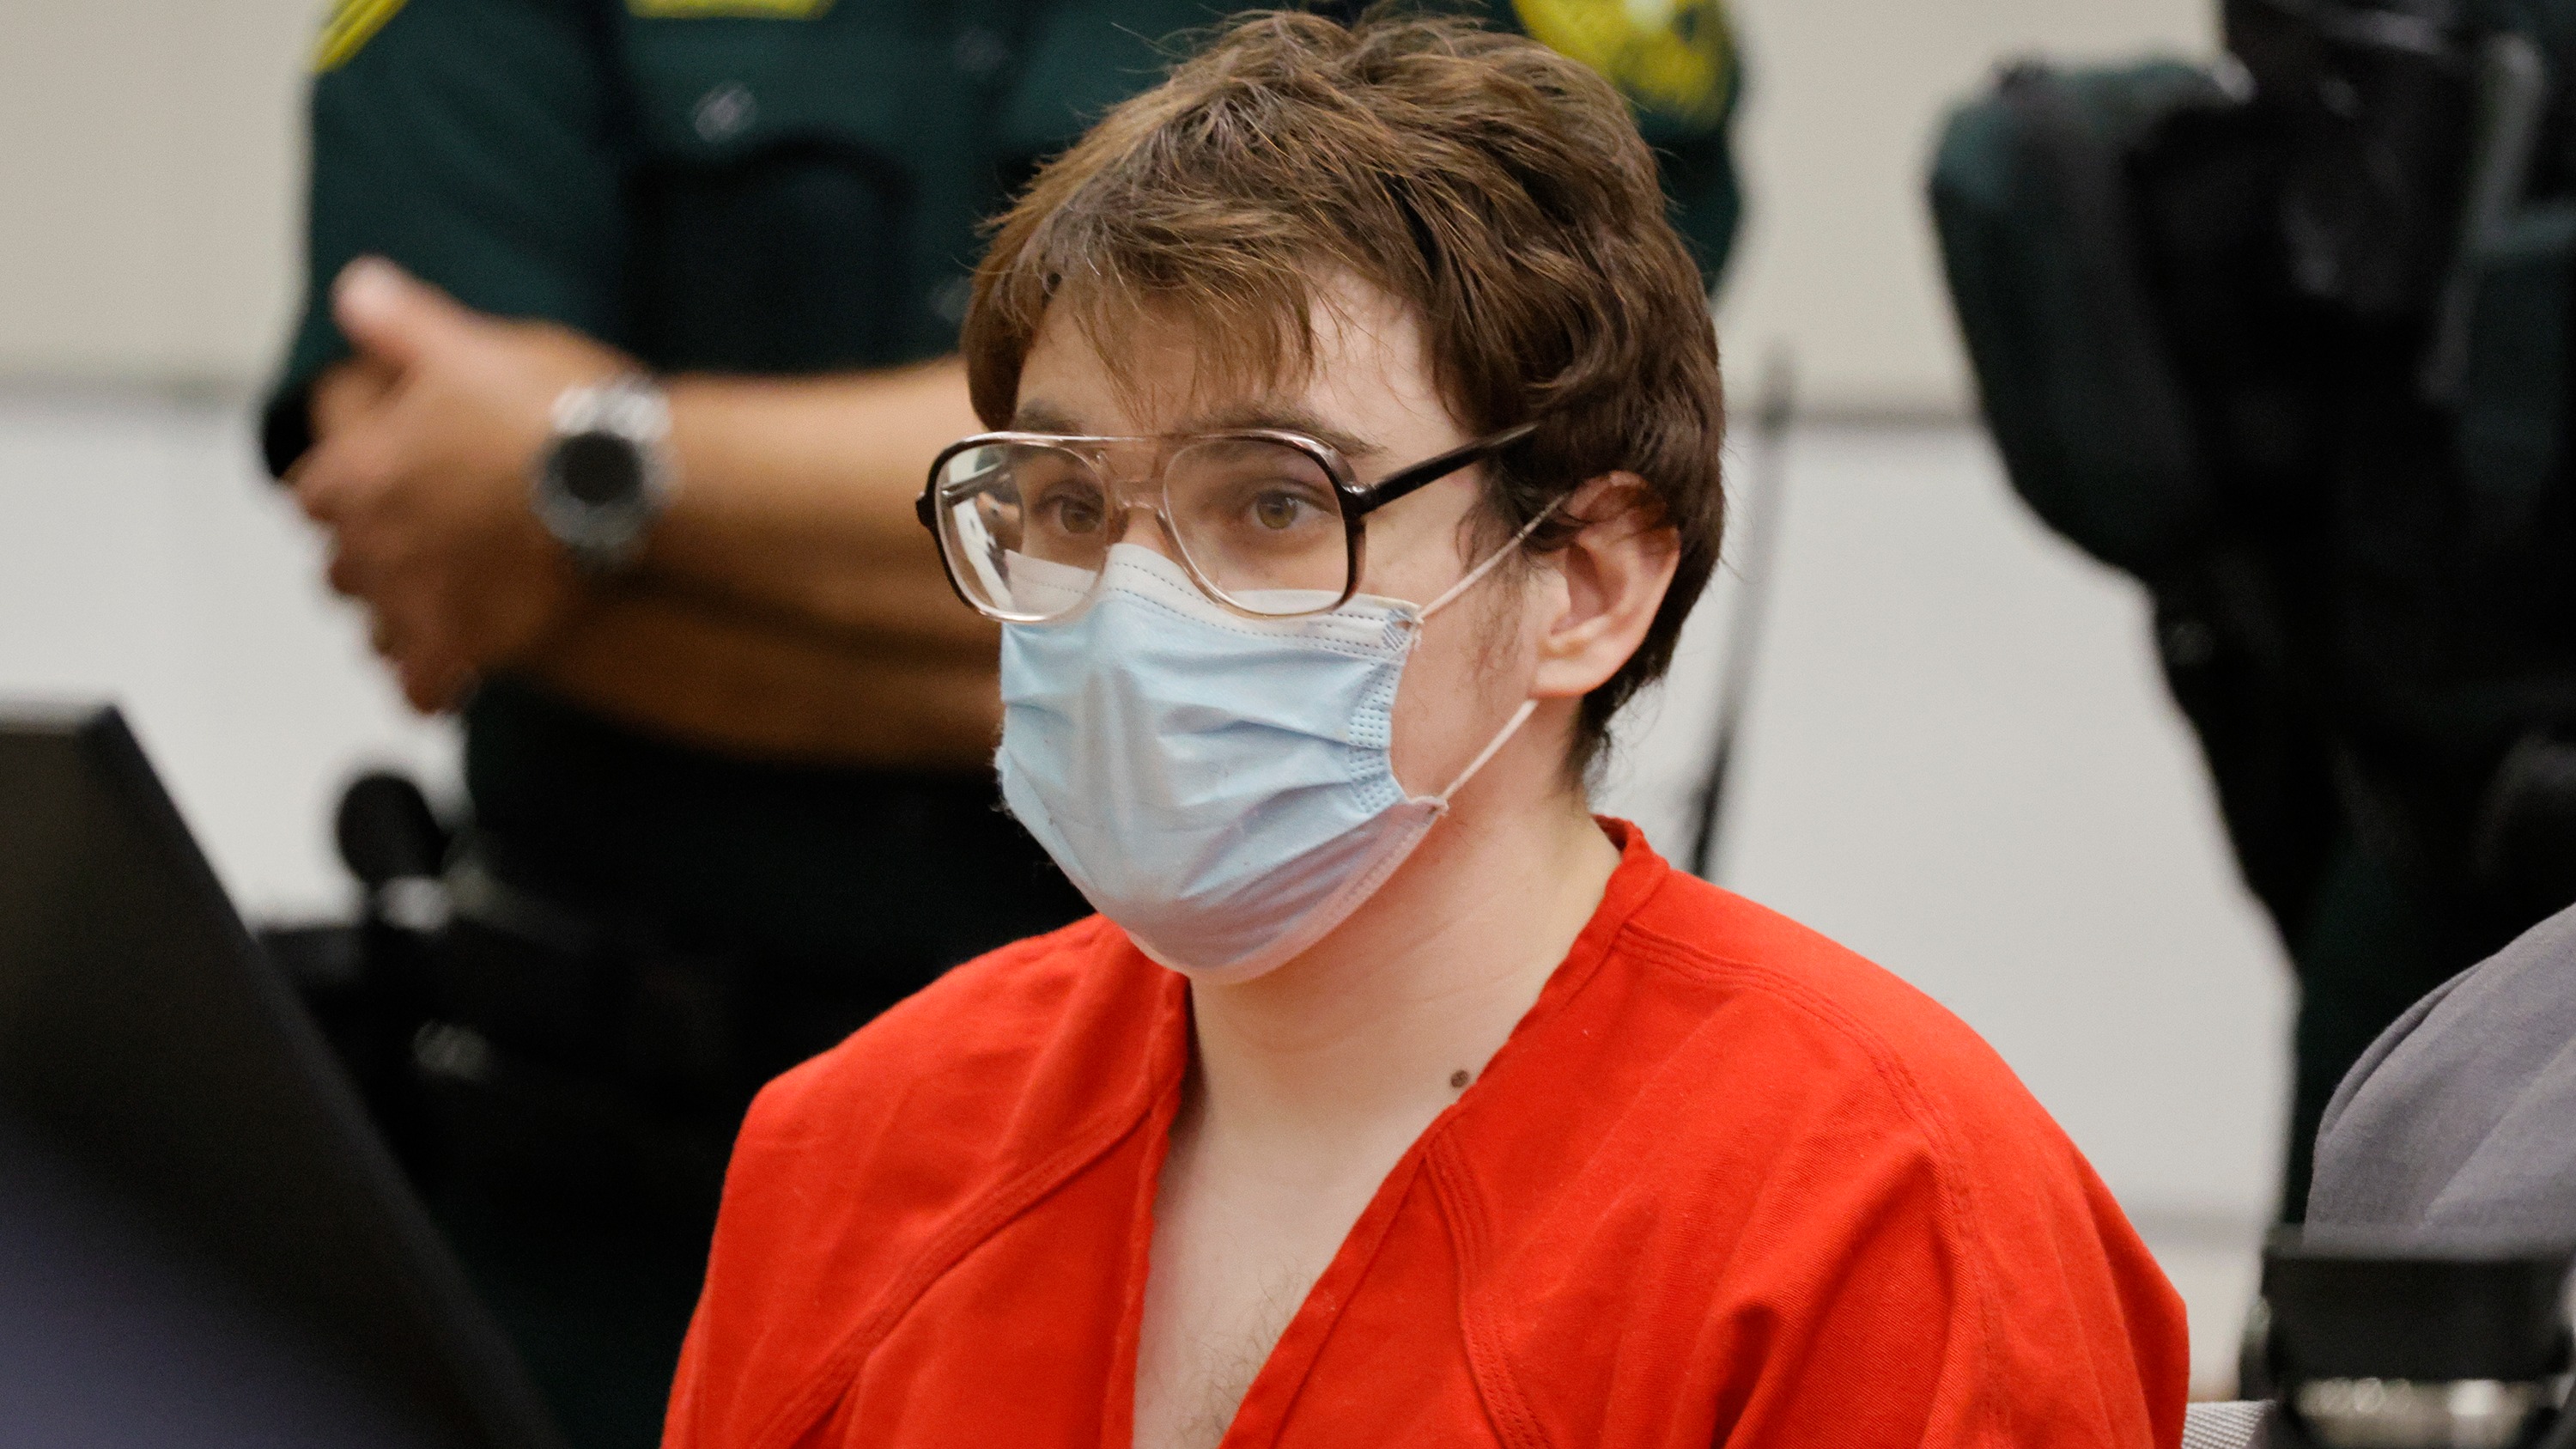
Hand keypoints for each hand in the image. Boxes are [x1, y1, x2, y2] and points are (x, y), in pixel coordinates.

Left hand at [292, 257, 633, 710]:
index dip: (347, 491)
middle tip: (421, 549)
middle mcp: (374, 545)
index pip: (314, 494)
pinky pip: (425, 688)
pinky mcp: (467, 646)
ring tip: (440, 609)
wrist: (626, 482)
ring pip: (375, 630)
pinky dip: (434, 684)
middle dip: (372, 560)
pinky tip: (460, 674)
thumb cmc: (554, 413)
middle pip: (340, 569)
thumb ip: (402, 323)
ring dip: (400, 620)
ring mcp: (417, 602)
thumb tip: (356, 290)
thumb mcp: (472, 344)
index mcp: (361, 472)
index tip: (378, 488)